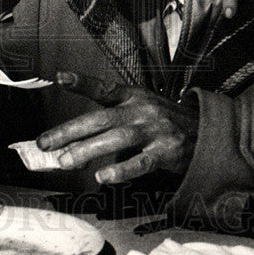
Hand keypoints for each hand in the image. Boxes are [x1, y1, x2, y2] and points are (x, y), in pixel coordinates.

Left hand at [36, 72, 198, 183]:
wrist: (207, 133)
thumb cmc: (164, 122)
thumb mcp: (141, 109)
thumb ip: (111, 120)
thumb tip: (71, 141)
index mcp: (134, 96)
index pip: (104, 88)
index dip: (82, 82)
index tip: (60, 77)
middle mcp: (142, 109)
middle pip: (101, 118)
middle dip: (70, 131)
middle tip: (46, 143)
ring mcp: (155, 130)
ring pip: (117, 138)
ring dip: (89, 150)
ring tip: (66, 161)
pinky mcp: (167, 152)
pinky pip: (141, 162)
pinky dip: (121, 170)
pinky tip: (103, 177)